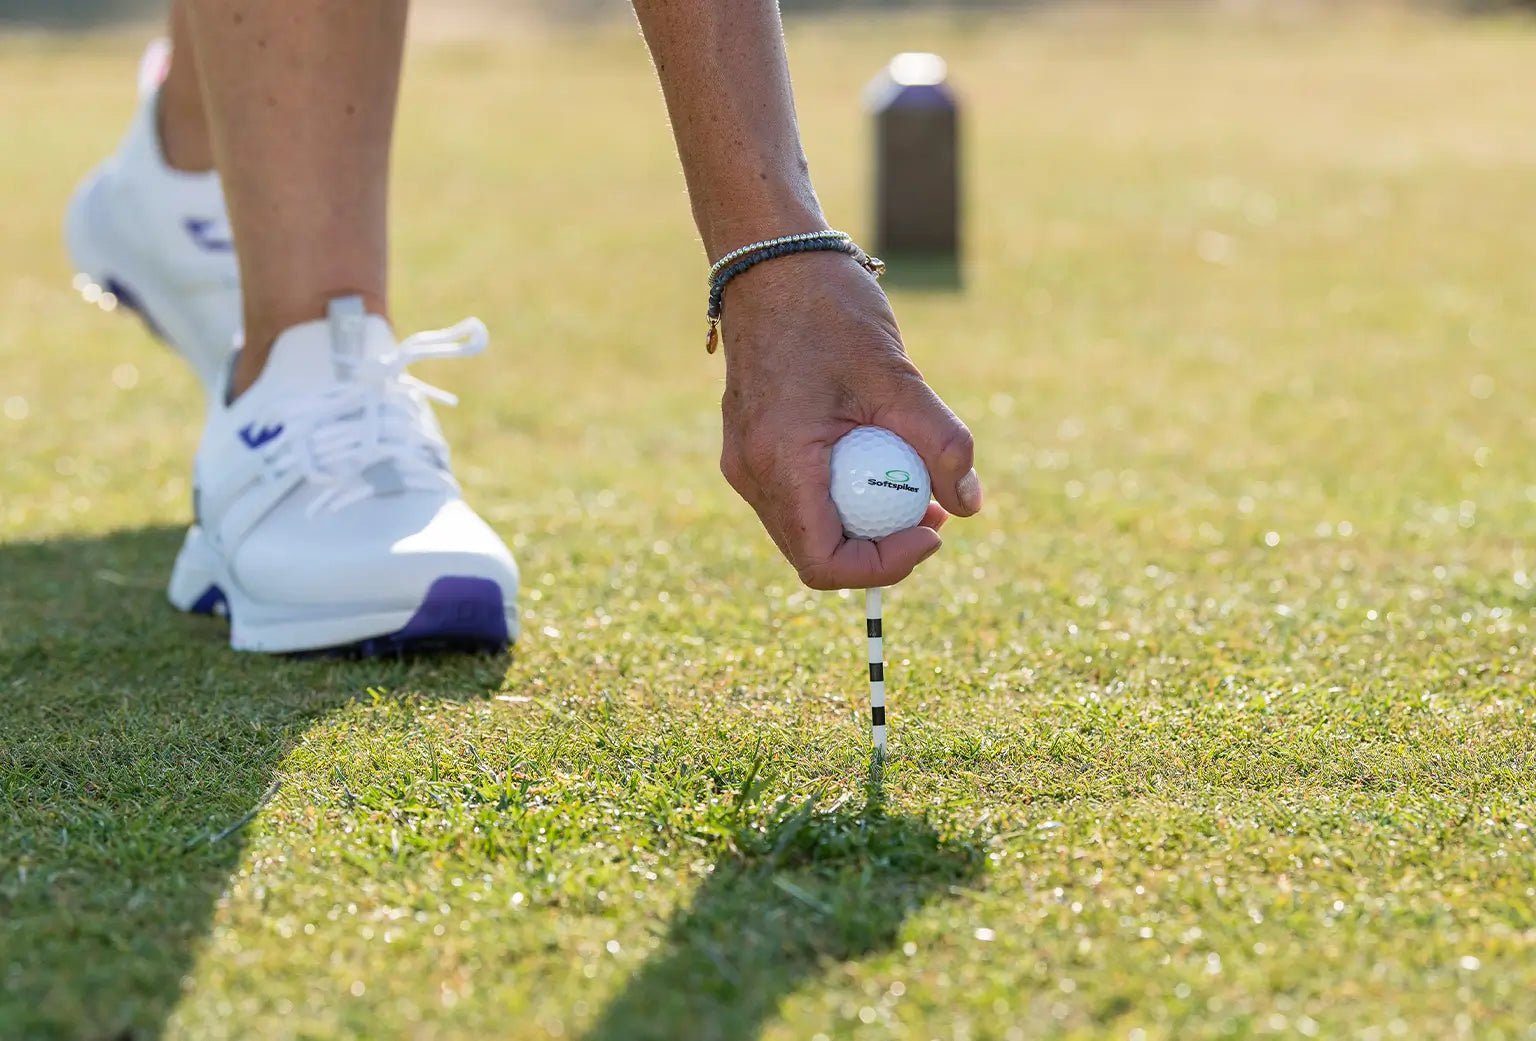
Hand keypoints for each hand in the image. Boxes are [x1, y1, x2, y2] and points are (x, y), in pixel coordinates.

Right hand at [717, 251, 982, 589]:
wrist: (770, 261)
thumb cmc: (829, 309)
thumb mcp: (897, 377)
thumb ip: (940, 444)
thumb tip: (970, 506)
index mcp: (780, 461)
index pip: (826, 562)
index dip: (885, 566)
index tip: (933, 532)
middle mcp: (751, 473)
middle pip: (817, 554)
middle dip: (880, 548)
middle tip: (936, 517)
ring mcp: (746, 463)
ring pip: (808, 529)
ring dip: (864, 524)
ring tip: (920, 489)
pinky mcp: (752, 448)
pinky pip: (799, 498)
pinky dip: (843, 496)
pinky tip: (882, 461)